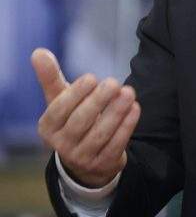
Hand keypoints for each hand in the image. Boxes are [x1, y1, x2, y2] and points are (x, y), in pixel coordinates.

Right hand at [31, 48, 139, 188]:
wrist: (86, 158)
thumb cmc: (72, 119)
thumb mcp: (59, 100)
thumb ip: (50, 77)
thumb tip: (38, 52)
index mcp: (47, 127)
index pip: (59, 110)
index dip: (76, 94)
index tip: (92, 77)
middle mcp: (62, 145)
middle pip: (81, 121)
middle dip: (98, 101)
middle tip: (114, 82)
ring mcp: (82, 157)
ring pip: (100, 133)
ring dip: (116, 112)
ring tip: (129, 92)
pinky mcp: (103, 164)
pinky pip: (116, 144)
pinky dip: (127, 126)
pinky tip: (135, 108)